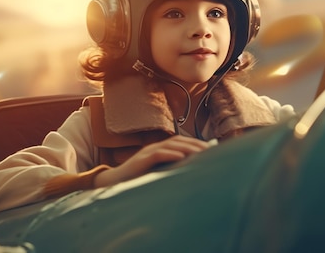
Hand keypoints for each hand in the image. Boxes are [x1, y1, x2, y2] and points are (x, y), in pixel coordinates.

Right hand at [94, 135, 209, 187]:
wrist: (113, 184)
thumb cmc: (136, 181)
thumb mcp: (156, 174)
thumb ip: (170, 170)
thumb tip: (190, 172)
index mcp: (158, 150)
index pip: (181, 142)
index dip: (195, 144)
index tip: (211, 149)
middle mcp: (153, 148)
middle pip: (178, 141)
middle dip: (195, 144)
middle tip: (211, 150)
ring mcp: (146, 153)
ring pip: (170, 146)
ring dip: (187, 148)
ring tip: (201, 153)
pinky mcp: (140, 161)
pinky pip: (157, 155)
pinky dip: (170, 155)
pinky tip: (181, 157)